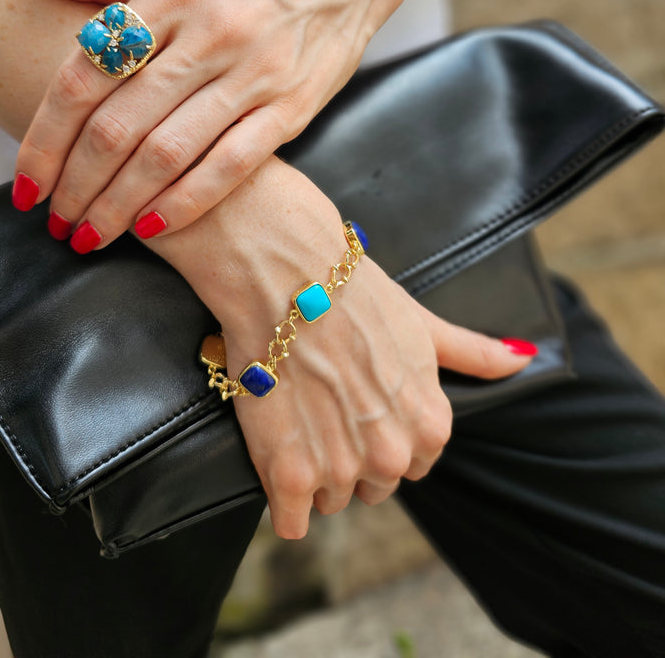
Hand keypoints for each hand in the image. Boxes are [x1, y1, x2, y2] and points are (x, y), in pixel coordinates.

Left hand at [11, 0, 385, 247]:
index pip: (87, 73)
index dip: (47, 136)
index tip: (28, 182)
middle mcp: (209, 30)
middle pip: (121, 122)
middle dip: (78, 182)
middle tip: (56, 220)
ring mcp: (254, 72)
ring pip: (169, 151)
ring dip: (121, 203)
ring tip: (92, 234)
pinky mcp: (290, 108)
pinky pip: (229, 165)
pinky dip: (186, 202)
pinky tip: (152, 228)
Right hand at [149, 157, 536, 538]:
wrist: (287, 279)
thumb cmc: (356, 296)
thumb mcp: (424, 325)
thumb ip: (474, 352)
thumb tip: (523, 358)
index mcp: (430, 426)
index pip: (413, 465)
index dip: (382, 434)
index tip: (359, 405)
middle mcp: (392, 455)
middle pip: (371, 486)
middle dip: (349, 455)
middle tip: (324, 406)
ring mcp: (340, 469)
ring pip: (329, 499)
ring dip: (311, 472)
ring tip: (297, 415)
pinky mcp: (290, 475)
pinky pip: (290, 520)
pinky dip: (281, 497)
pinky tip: (275, 453)